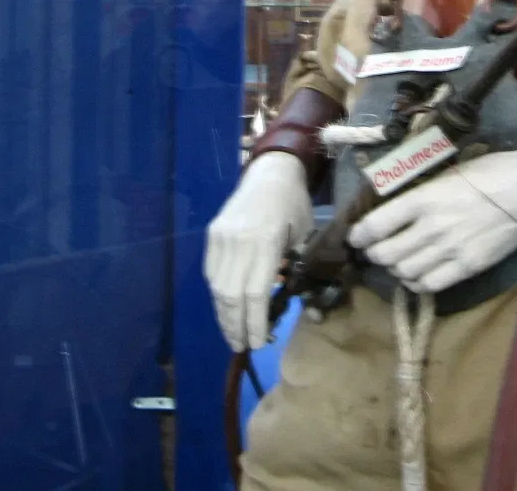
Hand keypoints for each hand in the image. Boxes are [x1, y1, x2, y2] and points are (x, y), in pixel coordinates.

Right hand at [204, 151, 314, 351]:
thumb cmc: (295, 205)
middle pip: (231, 295)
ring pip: (217, 287)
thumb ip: (294, 269)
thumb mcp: (305, 236)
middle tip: (242, 346)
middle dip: (236, 325)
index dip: (254, 322)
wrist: (271, 171)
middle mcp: (239, 240)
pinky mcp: (212, 234)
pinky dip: (218, 294)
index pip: (254, 293)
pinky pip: (211, 272)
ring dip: (224, 315)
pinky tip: (227, 308)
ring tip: (233, 333)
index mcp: (266, 241)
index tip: (257, 342)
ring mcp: (222, 237)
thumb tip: (289, 305)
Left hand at [346, 151, 516, 294]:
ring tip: (399, 260)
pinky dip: (417, 283)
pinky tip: (418, 274)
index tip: (356, 236)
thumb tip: (392, 208)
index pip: (375, 225)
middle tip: (376, 248)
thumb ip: (418, 193)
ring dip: (396, 269)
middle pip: (385, 254)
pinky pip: (430, 285)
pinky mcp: (468, 267)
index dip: (359, 234)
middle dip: (374, 253)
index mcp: (423, 198)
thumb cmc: (487, 173)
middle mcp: (432, 227)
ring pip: (404, 272)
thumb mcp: (445, 173)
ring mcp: (451, 250)